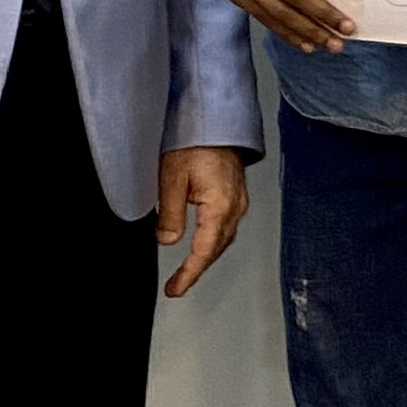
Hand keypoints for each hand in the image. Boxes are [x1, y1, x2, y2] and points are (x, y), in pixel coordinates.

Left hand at [157, 147, 248, 298]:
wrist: (215, 117)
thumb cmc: (196, 139)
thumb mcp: (172, 177)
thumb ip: (170, 214)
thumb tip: (167, 241)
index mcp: (220, 206)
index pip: (204, 251)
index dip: (189, 274)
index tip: (175, 289)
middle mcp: (235, 206)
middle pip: (216, 249)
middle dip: (197, 269)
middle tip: (177, 285)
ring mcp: (239, 200)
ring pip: (223, 239)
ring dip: (205, 256)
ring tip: (186, 270)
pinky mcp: (236, 193)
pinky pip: (226, 226)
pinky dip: (213, 240)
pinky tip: (202, 242)